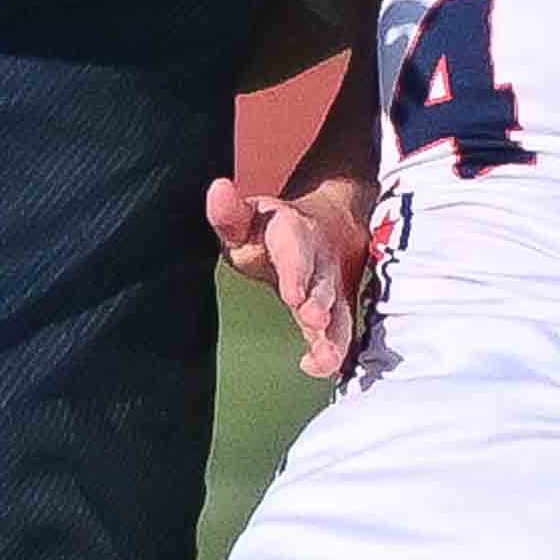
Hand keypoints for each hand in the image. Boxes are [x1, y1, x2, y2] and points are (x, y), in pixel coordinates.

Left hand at [207, 172, 372, 379]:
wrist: (330, 227)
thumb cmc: (273, 232)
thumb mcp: (249, 219)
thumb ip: (230, 213)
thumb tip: (217, 189)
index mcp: (295, 235)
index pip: (296, 250)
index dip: (297, 271)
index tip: (294, 295)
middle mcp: (320, 262)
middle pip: (323, 283)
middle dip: (320, 302)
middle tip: (314, 318)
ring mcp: (334, 288)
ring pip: (339, 312)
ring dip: (333, 336)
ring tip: (325, 358)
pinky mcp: (340, 312)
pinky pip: (341, 333)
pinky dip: (336, 352)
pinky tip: (324, 369)